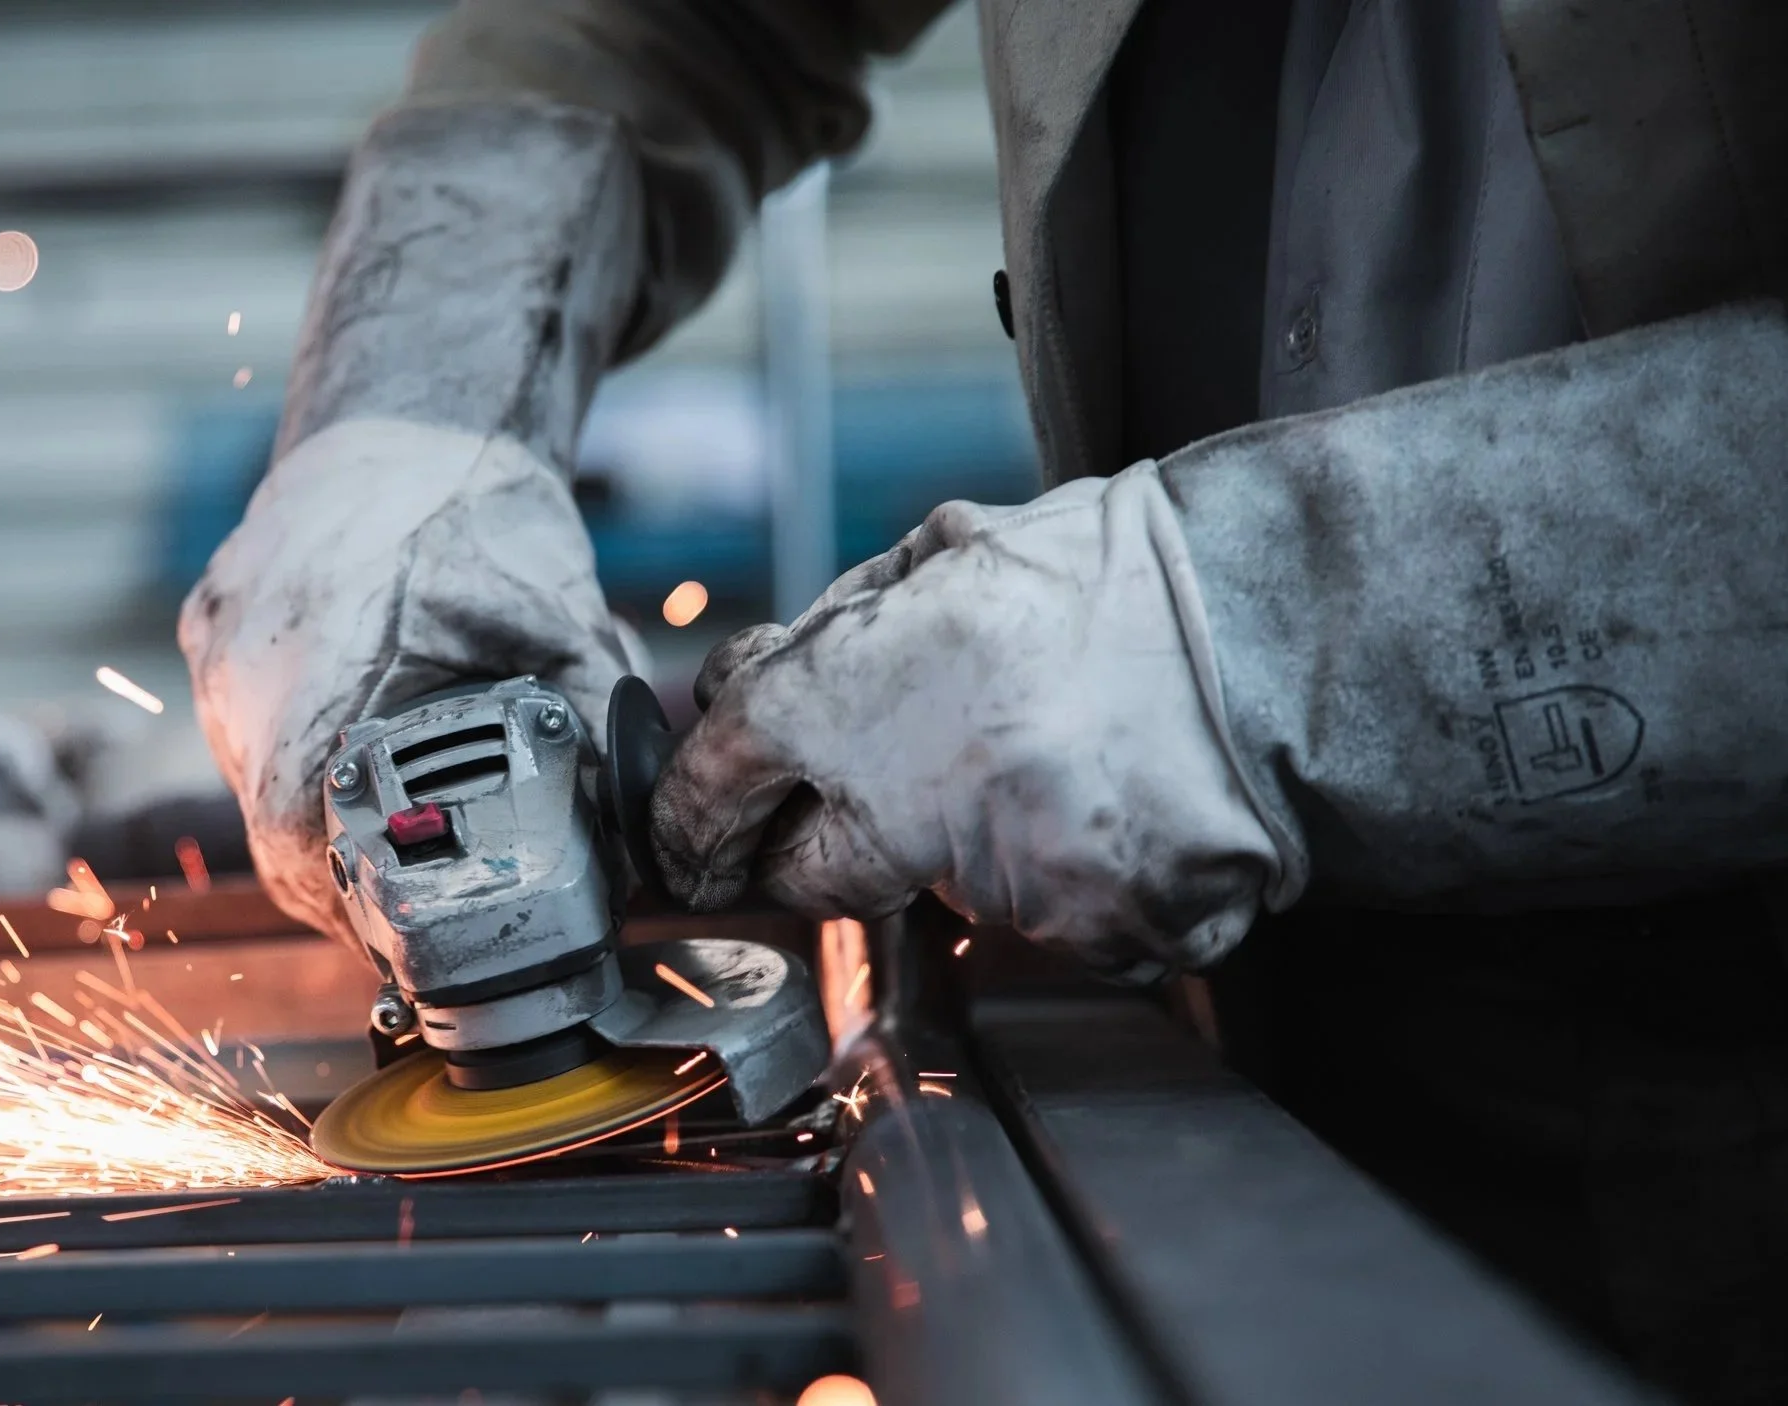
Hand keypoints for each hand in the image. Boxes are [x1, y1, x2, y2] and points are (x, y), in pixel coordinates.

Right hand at [180, 418, 632, 946]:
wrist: (409, 413)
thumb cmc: (478, 507)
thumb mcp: (557, 621)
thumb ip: (593, 731)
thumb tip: (641, 842)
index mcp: (317, 664)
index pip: (296, 837)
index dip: (343, 904)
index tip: (393, 934)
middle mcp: (244, 661)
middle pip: (269, 824)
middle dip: (338, 878)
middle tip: (405, 913)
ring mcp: (218, 644)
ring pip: (252, 781)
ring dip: (313, 823)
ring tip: (382, 847)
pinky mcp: (211, 627)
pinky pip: (242, 726)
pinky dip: (293, 760)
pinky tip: (348, 767)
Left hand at [649, 464, 1302, 975]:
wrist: (1279, 627)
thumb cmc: (1107, 581)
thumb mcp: (936, 560)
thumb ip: (824, 639)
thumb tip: (740, 693)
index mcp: (846, 696)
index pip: (712, 789)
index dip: (693, 818)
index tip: (694, 841)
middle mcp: (908, 805)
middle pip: (810, 879)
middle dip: (830, 843)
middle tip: (899, 785)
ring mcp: (1003, 886)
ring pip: (942, 898)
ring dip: (973, 848)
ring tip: (1055, 759)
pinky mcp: (1090, 940)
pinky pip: (1047, 929)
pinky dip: (1068, 882)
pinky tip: (1110, 805)